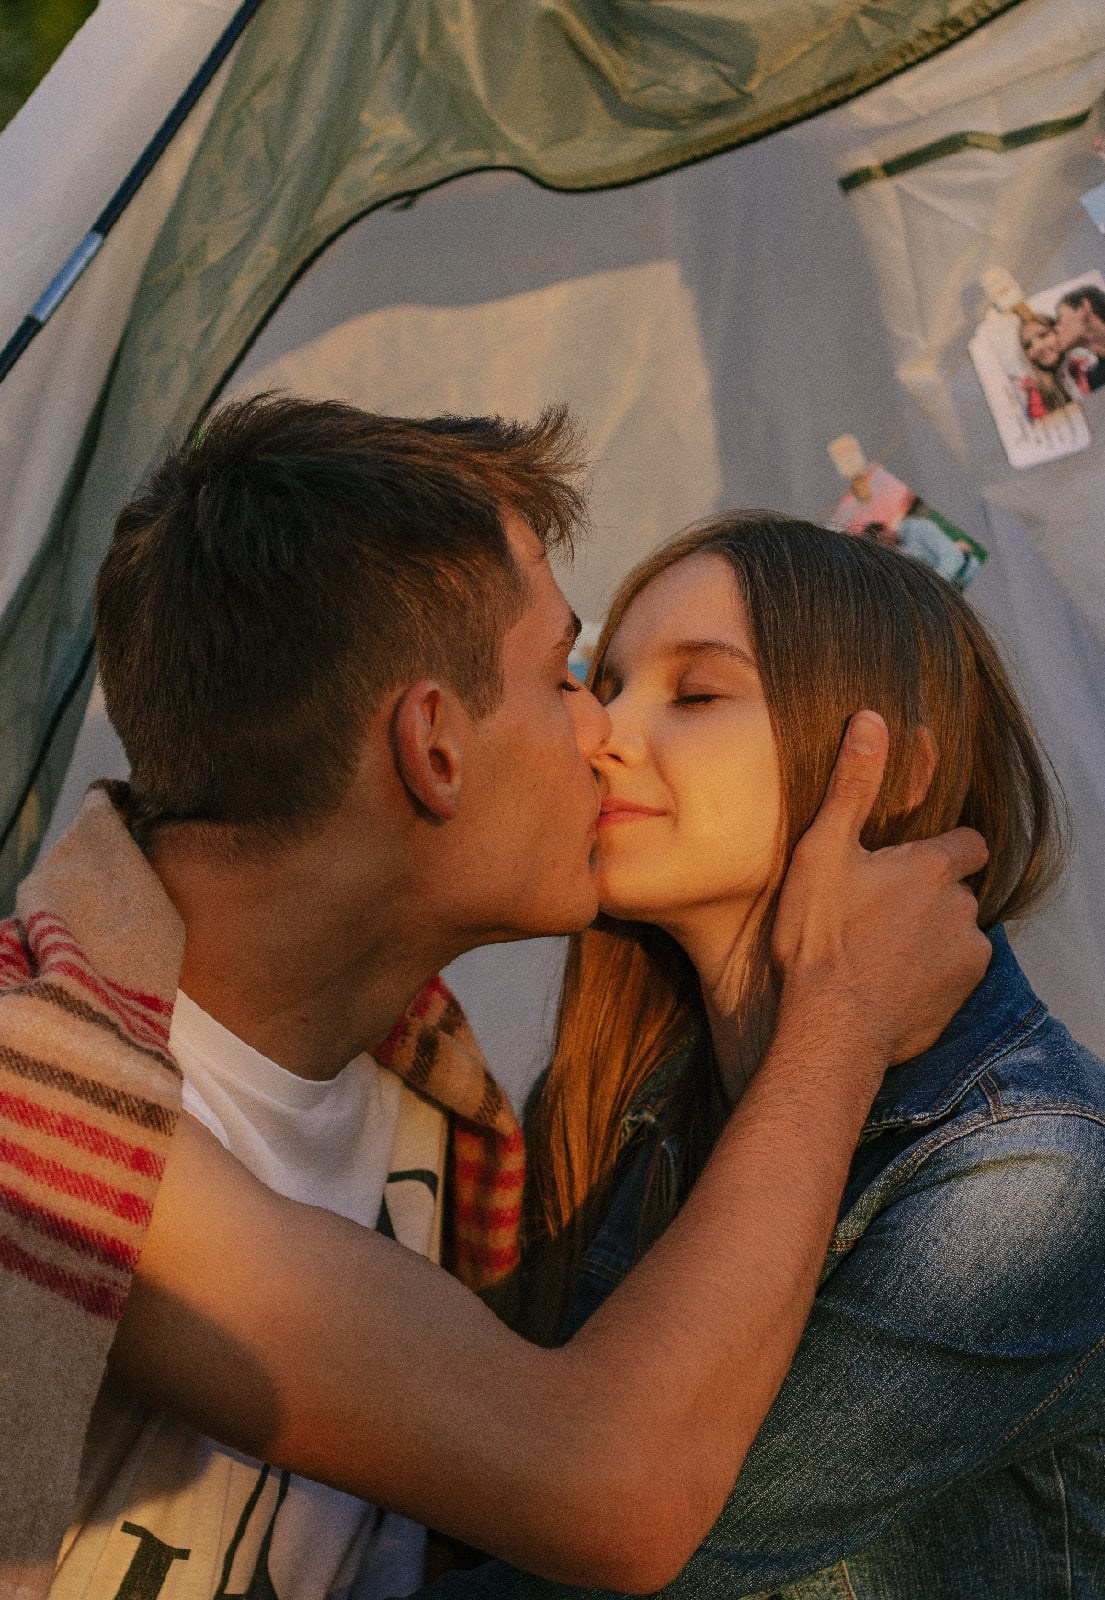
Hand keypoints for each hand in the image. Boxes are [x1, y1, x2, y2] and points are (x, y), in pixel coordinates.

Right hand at [772, 711, 990, 1064]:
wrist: (831, 1026)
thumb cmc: (820, 938)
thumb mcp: (823, 851)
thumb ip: (853, 784)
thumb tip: (871, 719)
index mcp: (932, 867)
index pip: (968, 842)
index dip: (944, 849)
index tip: (910, 862)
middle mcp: (961, 907)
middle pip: (958, 891)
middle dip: (931, 896)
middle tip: (879, 910)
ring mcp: (966, 954)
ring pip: (958, 933)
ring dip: (931, 936)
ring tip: (880, 949)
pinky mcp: (961, 995)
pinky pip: (954, 974)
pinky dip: (931, 975)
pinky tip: (891, 981)